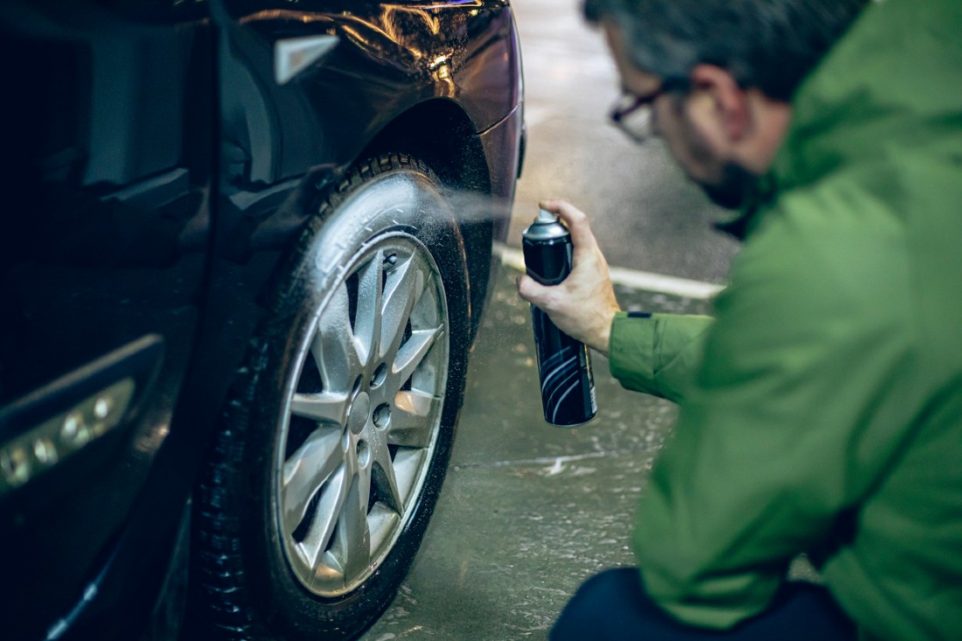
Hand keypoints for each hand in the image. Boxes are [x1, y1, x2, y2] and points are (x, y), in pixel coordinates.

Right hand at [517, 200, 620, 355]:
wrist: (607, 332)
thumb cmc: (586, 318)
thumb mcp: (552, 303)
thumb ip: (530, 290)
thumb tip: (519, 281)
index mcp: (587, 256)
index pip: (576, 220)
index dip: (560, 207)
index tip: (543, 206)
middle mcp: (594, 256)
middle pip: (576, 226)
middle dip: (556, 220)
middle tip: (539, 225)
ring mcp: (596, 264)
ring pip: (579, 239)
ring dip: (562, 235)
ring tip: (544, 243)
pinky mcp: (594, 274)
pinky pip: (580, 252)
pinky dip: (566, 249)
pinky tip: (554, 263)